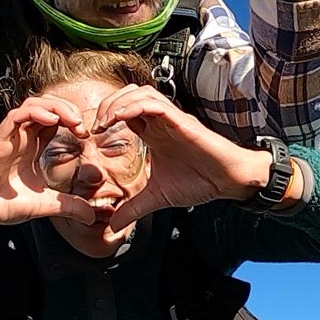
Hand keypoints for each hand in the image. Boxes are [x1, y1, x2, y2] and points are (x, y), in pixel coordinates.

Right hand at [0, 97, 95, 237]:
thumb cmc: (2, 204)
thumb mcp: (44, 205)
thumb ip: (67, 206)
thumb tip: (92, 216)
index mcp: (31, 147)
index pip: (54, 120)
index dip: (72, 121)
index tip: (86, 135)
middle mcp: (21, 137)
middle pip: (45, 106)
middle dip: (67, 109)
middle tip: (82, 126)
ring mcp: (9, 137)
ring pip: (32, 105)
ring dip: (54, 107)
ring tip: (70, 120)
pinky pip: (15, 116)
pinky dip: (34, 113)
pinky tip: (51, 121)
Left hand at [96, 85, 273, 229]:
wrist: (229, 181)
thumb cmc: (200, 182)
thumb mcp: (157, 198)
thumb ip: (134, 209)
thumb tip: (113, 226)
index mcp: (153, 133)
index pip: (124, 111)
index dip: (105, 117)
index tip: (91, 135)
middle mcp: (160, 122)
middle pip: (128, 95)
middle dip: (107, 105)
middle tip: (94, 126)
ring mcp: (171, 119)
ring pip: (140, 93)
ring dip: (118, 102)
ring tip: (104, 121)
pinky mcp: (182, 121)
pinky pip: (155, 104)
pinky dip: (134, 106)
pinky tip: (120, 118)